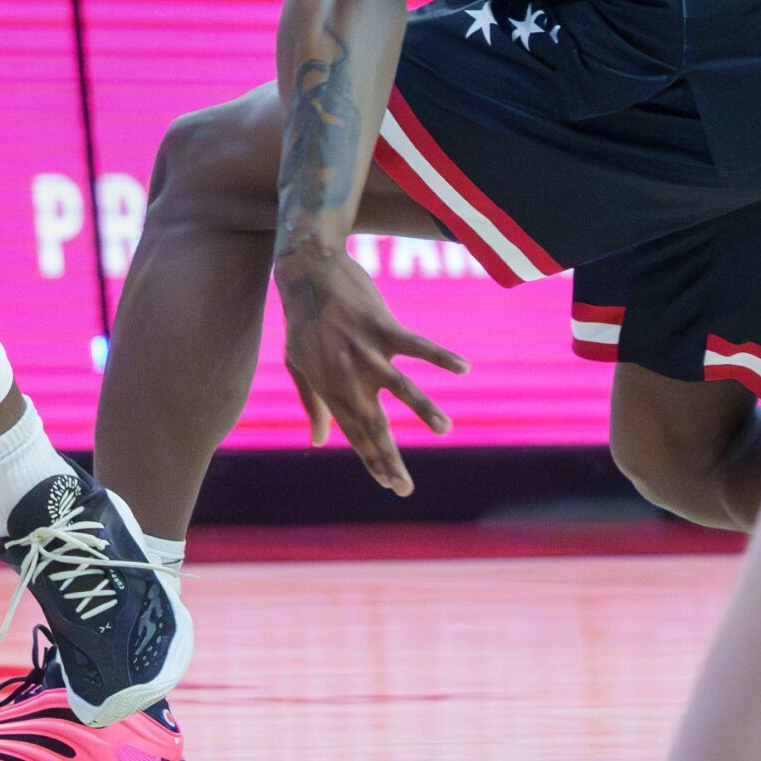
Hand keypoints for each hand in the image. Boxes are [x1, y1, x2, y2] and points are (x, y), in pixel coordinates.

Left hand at [275, 245, 468, 495]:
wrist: (305, 271)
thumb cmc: (303, 320)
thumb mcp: (298, 364)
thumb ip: (313, 403)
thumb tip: (319, 442)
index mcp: (331, 386)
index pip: (354, 432)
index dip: (371, 460)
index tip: (390, 484)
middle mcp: (349, 376)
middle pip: (374, 424)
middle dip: (389, 458)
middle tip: (405, 489)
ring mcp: (366, 351)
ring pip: (400, 387)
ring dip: (423, 409)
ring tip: (444, 430)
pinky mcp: (381, 326)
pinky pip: (416, 345)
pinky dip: (440, 356)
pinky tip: (463, 369)